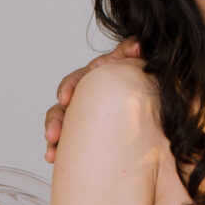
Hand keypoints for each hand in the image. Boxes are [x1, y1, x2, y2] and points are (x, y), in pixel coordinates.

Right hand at [44, 43, 140, 162]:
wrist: (152, 98)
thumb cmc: (141, 77)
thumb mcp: (137, 62)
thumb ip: (133, 51)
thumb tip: (138, 46)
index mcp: (94, 78)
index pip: (75, 81)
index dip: (68, 88)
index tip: (65, 98)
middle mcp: (85, 97)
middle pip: (62, 107)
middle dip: (55, 121)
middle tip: (52, 135)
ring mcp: (83, 117)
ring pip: (62, 126)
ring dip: (54, 139)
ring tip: (52, 152)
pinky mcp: (86, 134)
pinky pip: (69, 142)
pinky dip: (59, 150)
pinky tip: (53, 159)